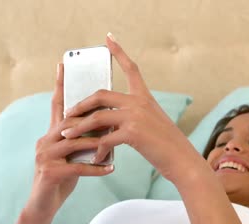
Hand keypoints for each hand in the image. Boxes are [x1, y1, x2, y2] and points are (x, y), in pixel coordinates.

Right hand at [24, 63, 113, 218]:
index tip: (64, 63)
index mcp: (51, 133)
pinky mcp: (50, 172)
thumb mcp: (73, 155)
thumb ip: (84, 140)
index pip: (57, 104)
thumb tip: (107, 128)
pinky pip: (77, 167)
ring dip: (98, 143)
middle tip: (114, 113)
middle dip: (93, 118)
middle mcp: (45, 140)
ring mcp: (45, 156)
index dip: (59, 84)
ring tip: (116, 141)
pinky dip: (96, 167)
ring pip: (76, 142)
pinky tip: (110, 168)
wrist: (43, 205)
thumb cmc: (62, 178)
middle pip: (71, 122)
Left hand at [61, 34, 200, 182]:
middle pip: (101, 94)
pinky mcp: (132, 133)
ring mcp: (135, 116)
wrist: (181, 160)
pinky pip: (105, 139)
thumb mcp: (151, 122)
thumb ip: (132, 116)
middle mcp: (139, 102)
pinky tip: (96, 156)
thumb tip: (110, 121)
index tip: (108, 38)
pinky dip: (97, 149)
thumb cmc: (166, 145)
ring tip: (67, 134)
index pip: (131, 68)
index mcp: (144, 97)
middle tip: (68, 112)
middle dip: (80, 104)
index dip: (119, 52)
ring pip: (97, 117)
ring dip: (79, 126)